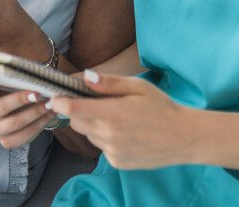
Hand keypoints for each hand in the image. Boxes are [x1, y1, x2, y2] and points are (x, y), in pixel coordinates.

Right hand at [0, 74, 54, 147]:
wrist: (26, 109)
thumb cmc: (18, 89)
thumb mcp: (13, 80)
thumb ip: (11, 74)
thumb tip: (17, 66)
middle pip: (2, 108)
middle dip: (21, 100)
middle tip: (38, 93)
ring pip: (15, 124)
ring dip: (35, 113)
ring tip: (50, 104)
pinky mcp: (8, 142)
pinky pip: (24, 136)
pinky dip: (40, 124)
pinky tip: (50, 114)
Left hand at [49, 71, 195, 169]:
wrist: (183, 138)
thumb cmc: (161, 107)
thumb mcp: (138, 86)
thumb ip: (109, 83)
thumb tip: (85, 77)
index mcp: (113, 114)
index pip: (74, 110)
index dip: (60, 102)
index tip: (54, 97)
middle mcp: (109, 136)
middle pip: (77, 122)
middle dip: (78, 110)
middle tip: (95, 100)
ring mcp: (113, 152)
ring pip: (89, 134)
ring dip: (93, 124)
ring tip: (116, 115)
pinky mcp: (117, 162)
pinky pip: (101, 146)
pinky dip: (105, 137)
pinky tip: (124, 130)